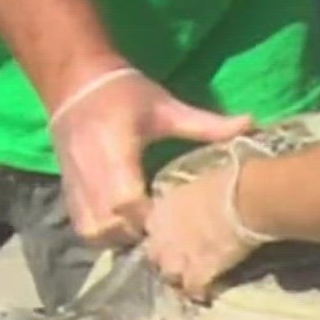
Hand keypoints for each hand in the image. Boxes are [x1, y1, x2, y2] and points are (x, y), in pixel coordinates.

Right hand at [49, 68, 252, 246]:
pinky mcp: (69, 190)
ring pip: (93, 231)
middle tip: (165, 228)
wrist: (75, 81)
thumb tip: (251, 124)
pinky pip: (82, 226)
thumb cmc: (124, 92)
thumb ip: (205, 124)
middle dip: (137, 232)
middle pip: (109, 223)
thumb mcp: (165, 107)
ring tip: (145, 230)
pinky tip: (125, 227)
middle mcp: (90, 171)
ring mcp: (75, 184)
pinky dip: (103, 234)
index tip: (175, 215)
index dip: (149, 215)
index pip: (126, 200)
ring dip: (119, 237)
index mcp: (114, 150)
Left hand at [144, 164, 262, 301]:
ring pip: (169, 277)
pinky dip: (200, 292)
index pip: (151, 229)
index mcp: (160, 211)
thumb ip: (189, 200)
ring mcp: (176, 258)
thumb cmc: (226, 182)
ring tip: (196, 279)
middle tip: (185, 260)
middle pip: (154, 257)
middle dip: (167, 259)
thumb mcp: (198, 185)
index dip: (164, 235)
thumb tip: (198, 203)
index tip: (176, 237)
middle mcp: (161, 237)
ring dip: (180, 278)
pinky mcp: (196, 275)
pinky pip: (193, 290)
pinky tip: (209, 291)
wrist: (242, 200)